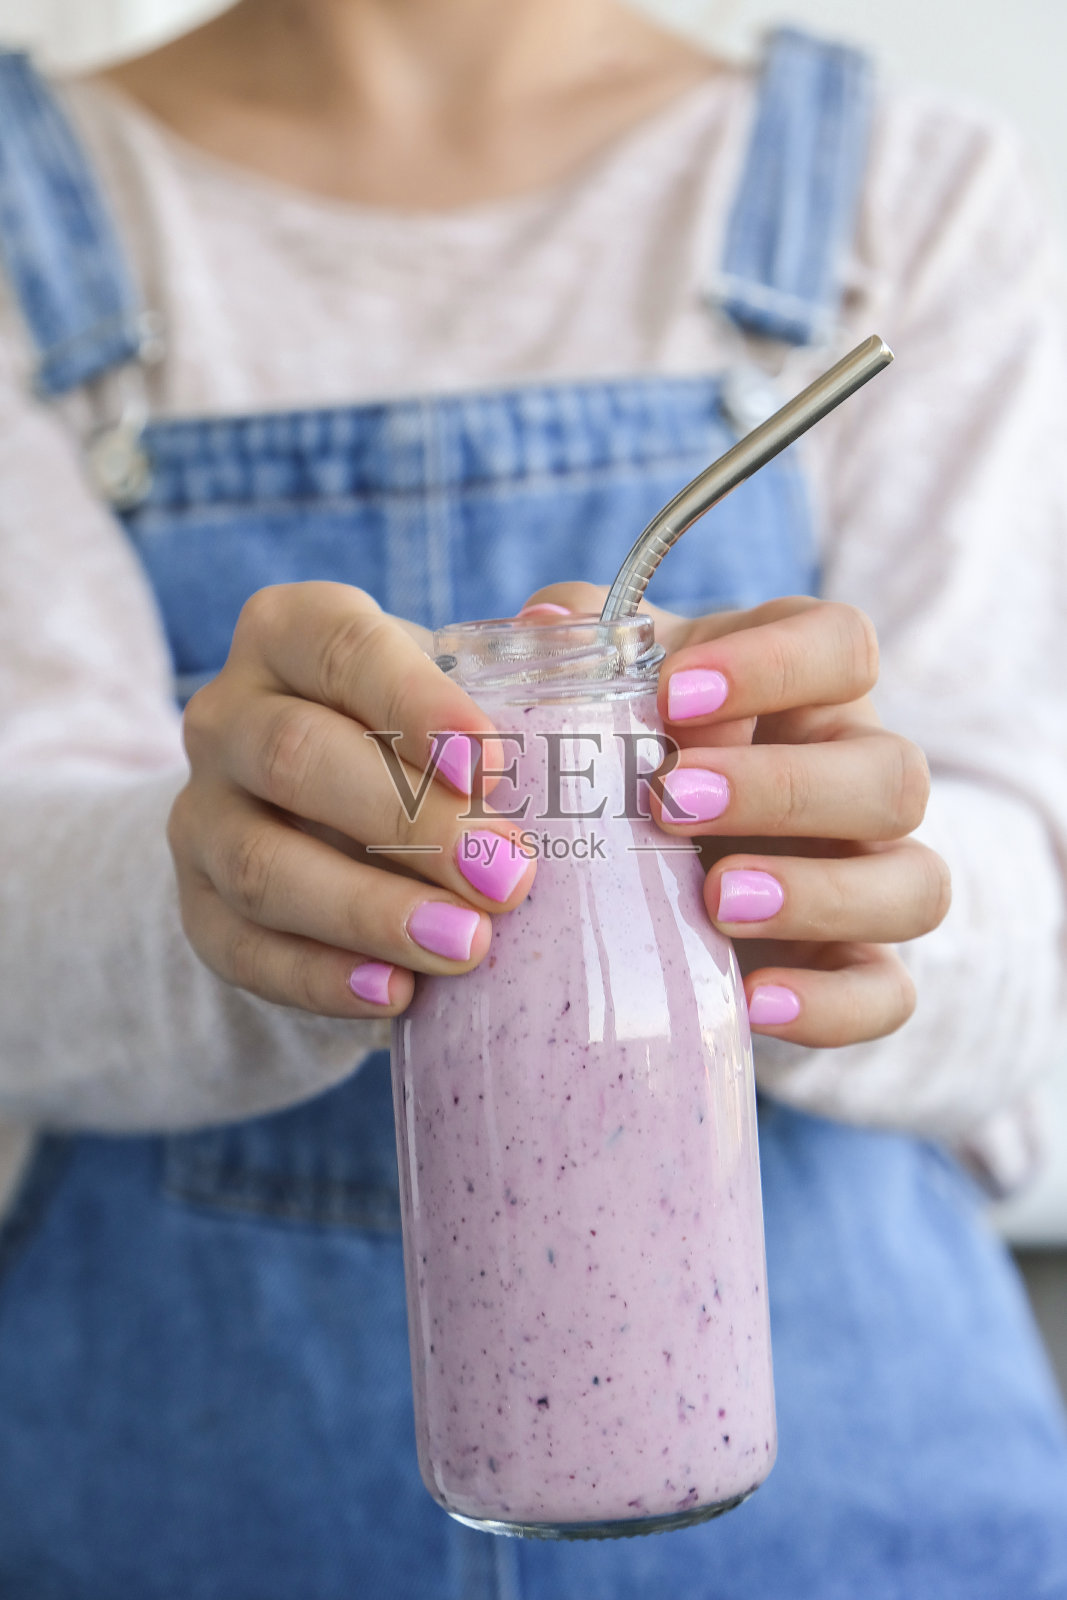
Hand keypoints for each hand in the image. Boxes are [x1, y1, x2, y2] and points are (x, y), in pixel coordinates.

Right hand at [168, 582, 533, 1016]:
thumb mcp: (472, 678)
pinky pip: (241, 951)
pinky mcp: (199, 906)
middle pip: (296, 756)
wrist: (343, 821)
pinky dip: (320, 978)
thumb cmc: (428, 736)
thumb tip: (563, 618)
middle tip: (511, 875)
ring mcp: (202, 814)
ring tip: (469, 946)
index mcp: (292, 634)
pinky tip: (397, 995)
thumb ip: (531, 651)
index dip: (412, 701)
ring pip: (261, 864)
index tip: (490, 763)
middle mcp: (229, 715)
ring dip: (370, 911)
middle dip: (409, 822)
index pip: (341, 647)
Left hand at [521, 586, 950, 1047]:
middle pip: (892, 774)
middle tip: (671, 804)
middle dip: (783, 789)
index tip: (675, 694)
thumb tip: (551, 628)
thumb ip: (578, 652)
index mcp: (805, 691)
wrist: (632, 879)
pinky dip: (830, 1006)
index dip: (776, 665)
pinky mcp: (851, 969)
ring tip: (713, 902)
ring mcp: (866, 878)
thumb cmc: (623, 755)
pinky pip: (886, 995)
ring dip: (821, 894)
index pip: (844, 646)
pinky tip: (749, 1002)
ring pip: (915, 885)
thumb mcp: (598, 691)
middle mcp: (856, 777)